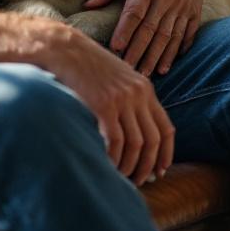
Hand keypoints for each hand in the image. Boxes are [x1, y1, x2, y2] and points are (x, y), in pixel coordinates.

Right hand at [44, 26, 174, 184]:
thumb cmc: (85, 66)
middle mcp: (138, 94)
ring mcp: (121, 100)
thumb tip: (134, 131)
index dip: (165, 154)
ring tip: (120, 177)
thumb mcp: (117, 78)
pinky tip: (107, 166)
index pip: (166, 128)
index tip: (160, 171)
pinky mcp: (103, 105)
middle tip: (139, 181)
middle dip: (147, 166)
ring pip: (135, 144)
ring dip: (130, 166)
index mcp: (144, 88)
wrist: (63, 49)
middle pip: (153, 140)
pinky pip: (115, 141)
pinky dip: (113, 158)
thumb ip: (129, 99)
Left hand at [84, 0, 207, 74]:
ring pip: (170, 36)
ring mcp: (183, 4)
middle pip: (151, 29)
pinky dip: (178, 50)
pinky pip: (187, 33)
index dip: (125, 31)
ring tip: (147, 74)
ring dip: (158, 57)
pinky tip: (168, 64)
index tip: (115, 49)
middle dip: (139, 52)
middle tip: (128, 71)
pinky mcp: (194, 9)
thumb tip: (87, 5)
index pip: (134, 12)